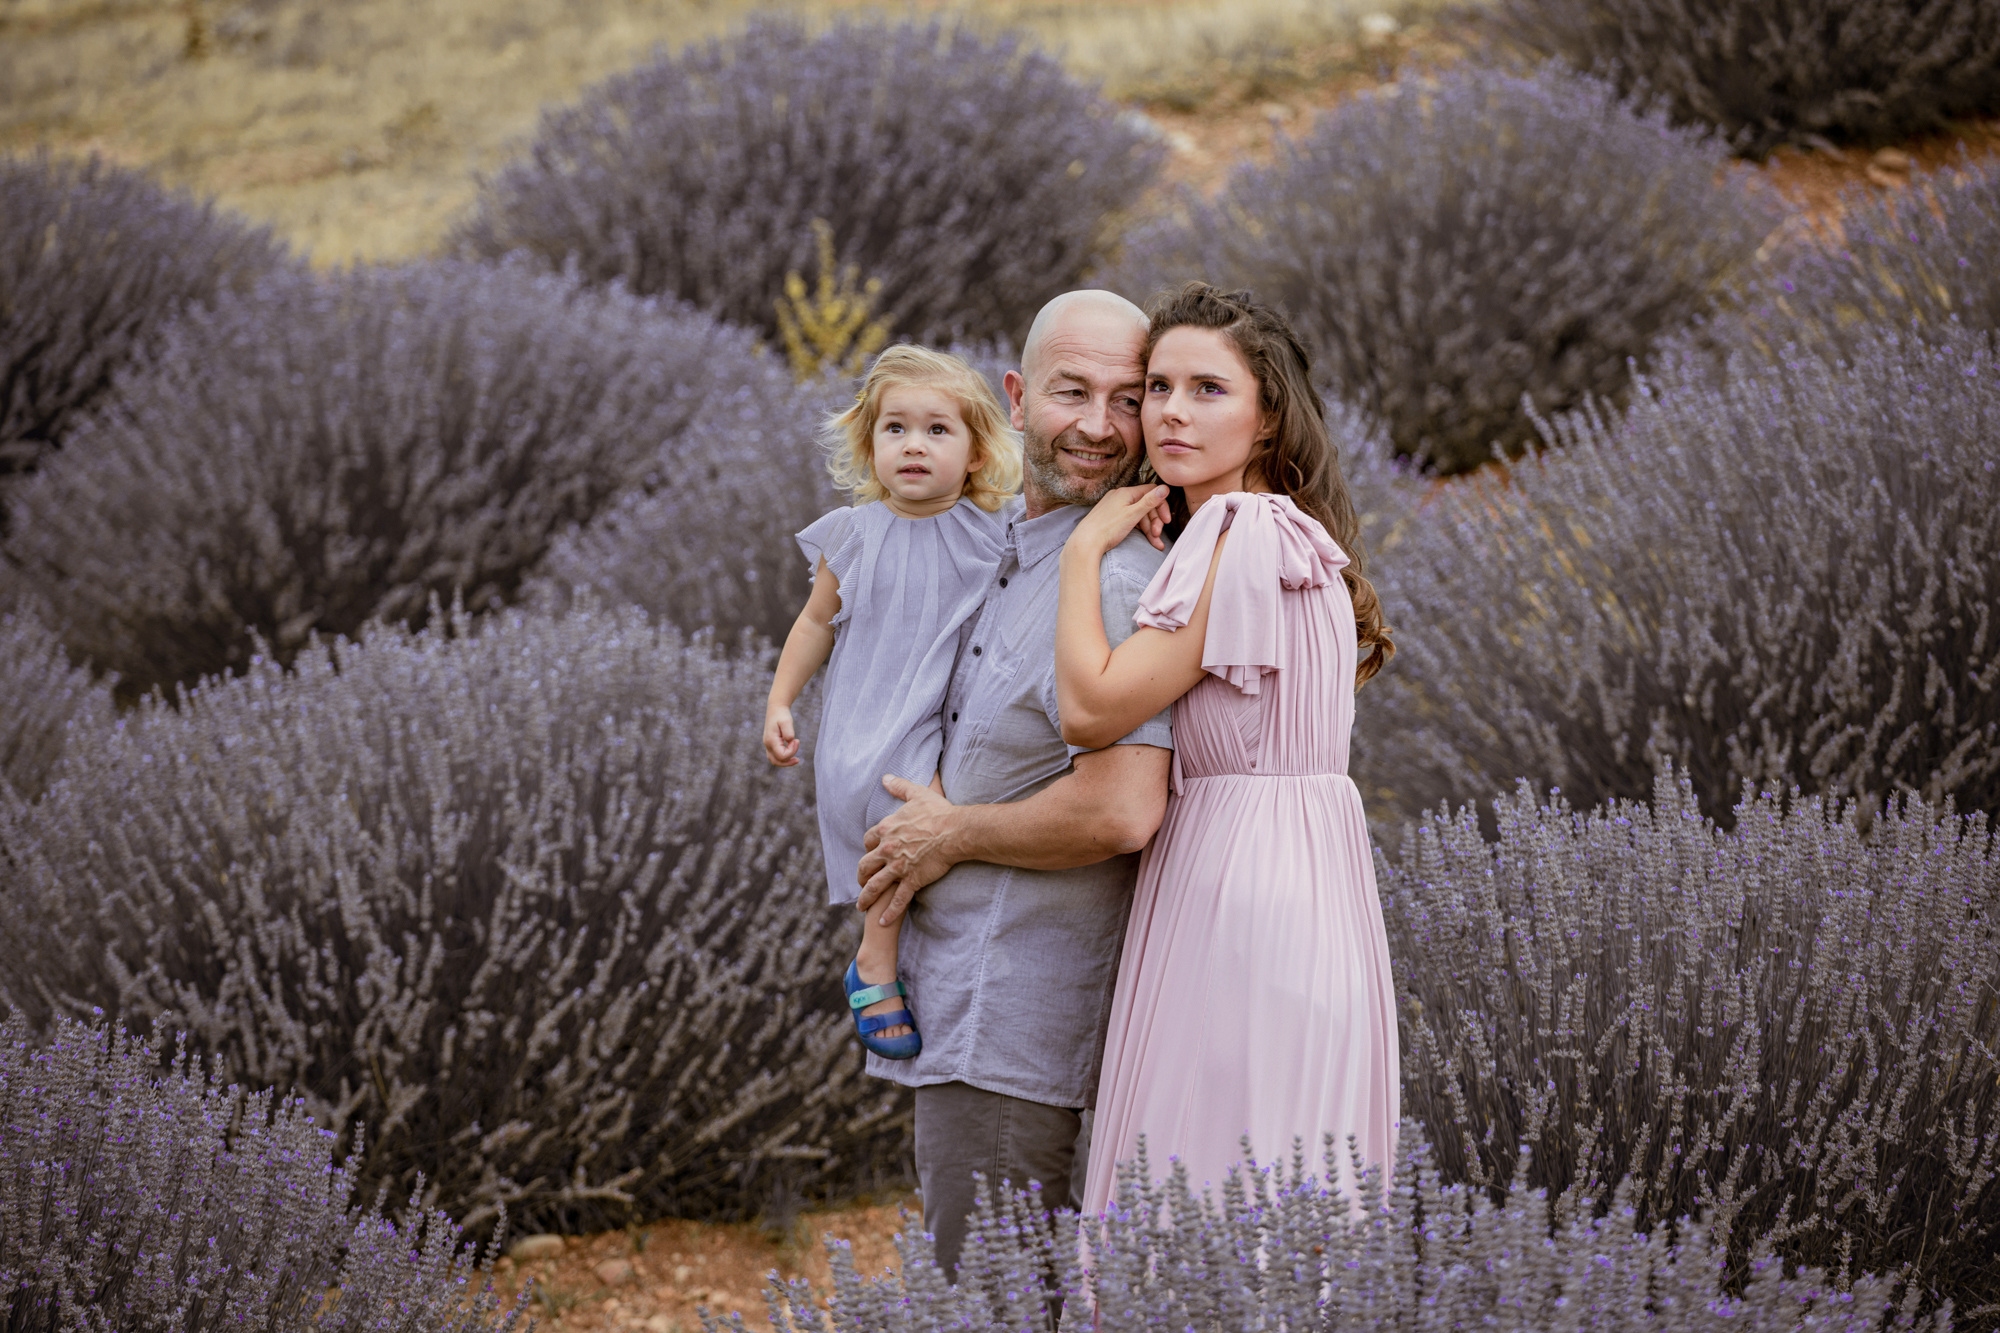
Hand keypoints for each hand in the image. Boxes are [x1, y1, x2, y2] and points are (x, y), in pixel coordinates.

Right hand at [763, 705, 799, 765]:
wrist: (776, 708)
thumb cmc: (782, 715)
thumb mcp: (787, 721)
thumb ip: (789, 732)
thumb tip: (790, 741)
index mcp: (771, 740)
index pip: (782, 755)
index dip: (792, 751)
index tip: (797, 740)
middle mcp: (768, 744)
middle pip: (776, 761)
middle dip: (788, 762)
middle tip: (798, 759)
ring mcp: (768, 745)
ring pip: (775, 760)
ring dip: (785, 762)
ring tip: (796, 760)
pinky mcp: (771, 744)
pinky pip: (775, 756)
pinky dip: (783, 758)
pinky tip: (791, 753)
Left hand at [856, 775, 960, 924]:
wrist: (955, 831)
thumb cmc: (938, 811)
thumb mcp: (916, 794)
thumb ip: (899, 786)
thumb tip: (885, 777)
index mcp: (887, 829)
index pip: (868, 840)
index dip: (868, 847)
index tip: (870, 852)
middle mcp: (887, 849)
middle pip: (866, 865)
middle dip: (861, 875)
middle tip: (861, 882)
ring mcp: (899, 867)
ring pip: (875, 885)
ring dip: (866, 897)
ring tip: (861, 906)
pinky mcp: (912, 880)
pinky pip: (898, 900)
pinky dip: (889, 913)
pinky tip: (882, 922)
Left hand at [1066, 484, 1169, 559]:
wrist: (1085, 543)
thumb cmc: (1108, 529)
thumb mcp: (1133, 515)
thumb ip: (1150, 501)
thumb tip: (1165, 487)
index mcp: (1125, 493)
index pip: (1151, 492)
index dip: (1161, 506)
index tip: (1167, 520)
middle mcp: (1119, 496)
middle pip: (1145, 505)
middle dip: (1155, 521)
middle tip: (1158, 535)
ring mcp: (1114, 507)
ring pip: (1138, 515)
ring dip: (1149, 529)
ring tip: (1156, 544)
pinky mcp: (1111, 517)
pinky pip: (1130, 520)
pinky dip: (1139, 530)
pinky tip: (1147, 540)